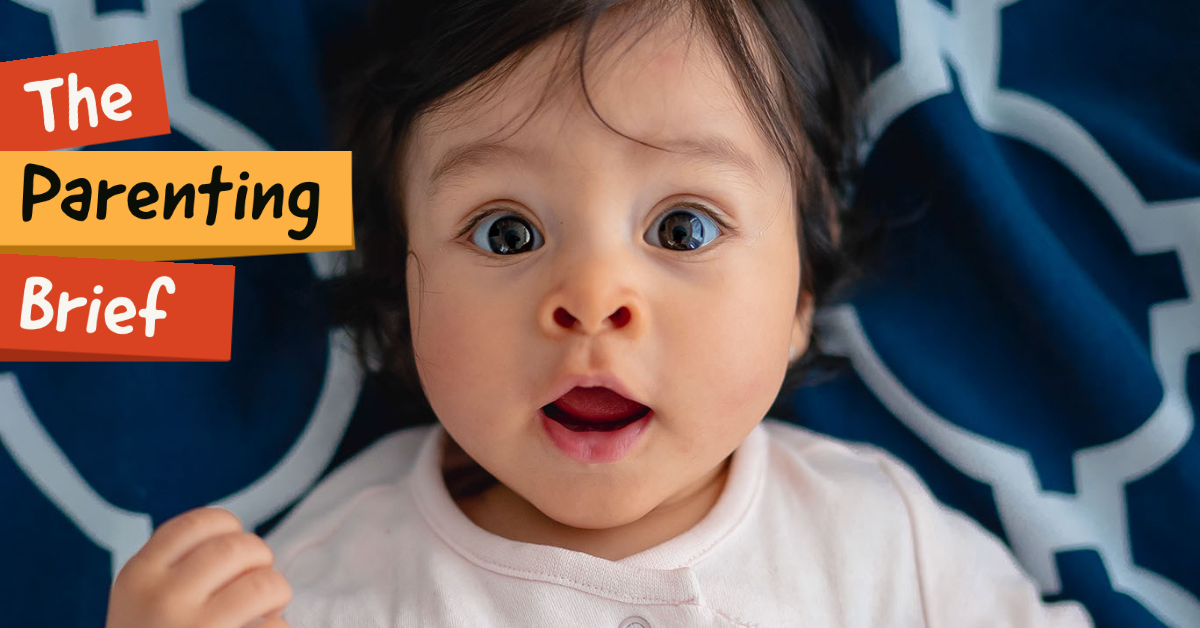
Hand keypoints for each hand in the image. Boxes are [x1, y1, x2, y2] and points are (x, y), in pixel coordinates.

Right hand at [105, 507, 292, 627]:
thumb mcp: (141, 602)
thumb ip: (175, 569)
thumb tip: (238, 539)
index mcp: (139, 577)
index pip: (200, 523)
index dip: (230, 529)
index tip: (233, 550)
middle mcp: (162, 599)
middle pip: (239, 547)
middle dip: (260, 560)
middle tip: (256, 584)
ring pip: (265, 583)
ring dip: (278, 594)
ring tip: (267, 610)